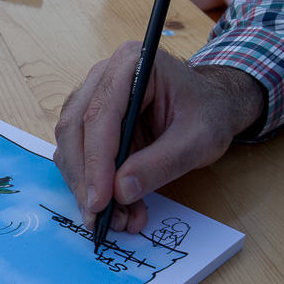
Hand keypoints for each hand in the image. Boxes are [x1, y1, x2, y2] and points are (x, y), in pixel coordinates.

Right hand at [54, 42, 265, 232]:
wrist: (213, 106)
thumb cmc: (209, 112)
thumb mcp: (199, 139)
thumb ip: (162, 163)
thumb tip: (121, 191)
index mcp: (132, 63)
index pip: (100, 114)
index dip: (96, 161)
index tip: (101, 201)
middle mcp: (103, 76)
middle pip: (74, 130)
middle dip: (85, 179)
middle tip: (100, 218)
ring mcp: (92, 98)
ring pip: (70, 146)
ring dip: (85, 187)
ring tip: (116, 219)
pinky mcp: (90, 122)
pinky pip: (79, 156)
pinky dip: (92, 186)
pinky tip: (117, 208)